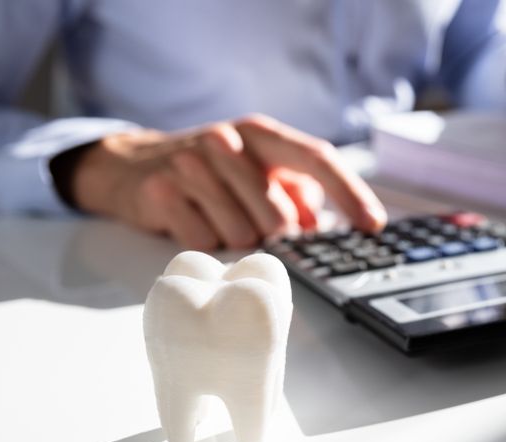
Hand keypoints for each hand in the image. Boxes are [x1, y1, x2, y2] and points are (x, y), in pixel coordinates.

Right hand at [68, 114, 386, 249]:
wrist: (132, 165)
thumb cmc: (210, 172)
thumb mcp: (256, 169)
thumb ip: (295, 192)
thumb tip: (318, 226)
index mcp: (259, 133)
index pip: (316, 158)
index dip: (350, 193)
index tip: (373, 224)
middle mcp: (227, 142)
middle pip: (278, 216)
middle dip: (274, 235)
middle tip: (254, 226)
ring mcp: (191, 165)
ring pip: (242, 235)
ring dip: (236, 239)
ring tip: (216, 216)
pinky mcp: (161, 193)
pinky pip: (205, 243)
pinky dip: (205, 244)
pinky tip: (192, 221)